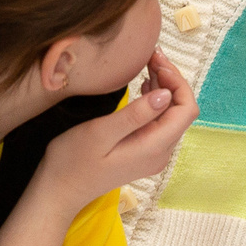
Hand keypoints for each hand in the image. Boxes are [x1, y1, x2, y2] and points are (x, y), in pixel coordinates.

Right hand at [33, 54, 198, 208]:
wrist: (59, 190)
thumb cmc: (73, 161)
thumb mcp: (100, 132)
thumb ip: (135, 114)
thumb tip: (165, 95)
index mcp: (154, 148)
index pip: (186, 110)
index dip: (177, 81)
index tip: (157, 61)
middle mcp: (160, 153)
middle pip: (181, 111)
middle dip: (171, 80)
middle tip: (151, 55)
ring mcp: (153, 154)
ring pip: (171, 115)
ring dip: (164, 87)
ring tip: (148, 64)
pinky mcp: (143, 152)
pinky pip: (159, 122)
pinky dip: (156, 100)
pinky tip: (144, 86)